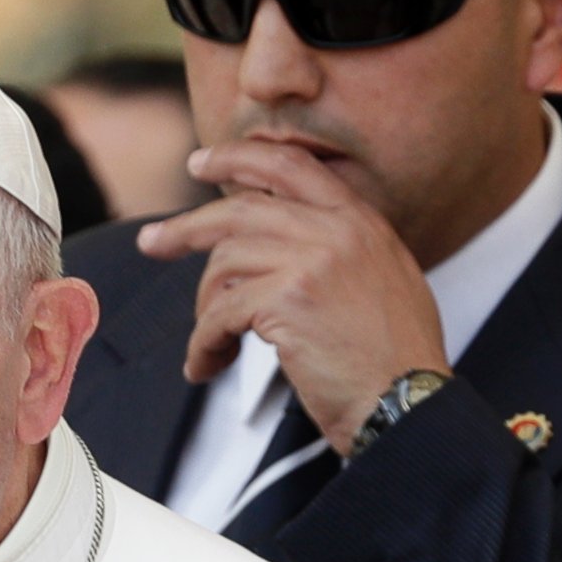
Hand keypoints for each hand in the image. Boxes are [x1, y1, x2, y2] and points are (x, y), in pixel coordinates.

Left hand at [136, 137, 449, 452]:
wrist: (409, 403)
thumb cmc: (396, 363)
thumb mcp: (386, 284)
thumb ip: (342, 252)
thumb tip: (286, 251)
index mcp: (359, 220)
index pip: (290, 166)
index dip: (237, 157)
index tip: (201, 162)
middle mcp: (336, 230)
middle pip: (240, 209)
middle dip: (187, 227)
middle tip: (152, 241)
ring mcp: (311, 260)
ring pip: (224, 264)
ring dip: (204, 310)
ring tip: (208, 344)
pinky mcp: (287, 301)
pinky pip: (220, 314)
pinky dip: (204, 344)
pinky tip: (205, 366)